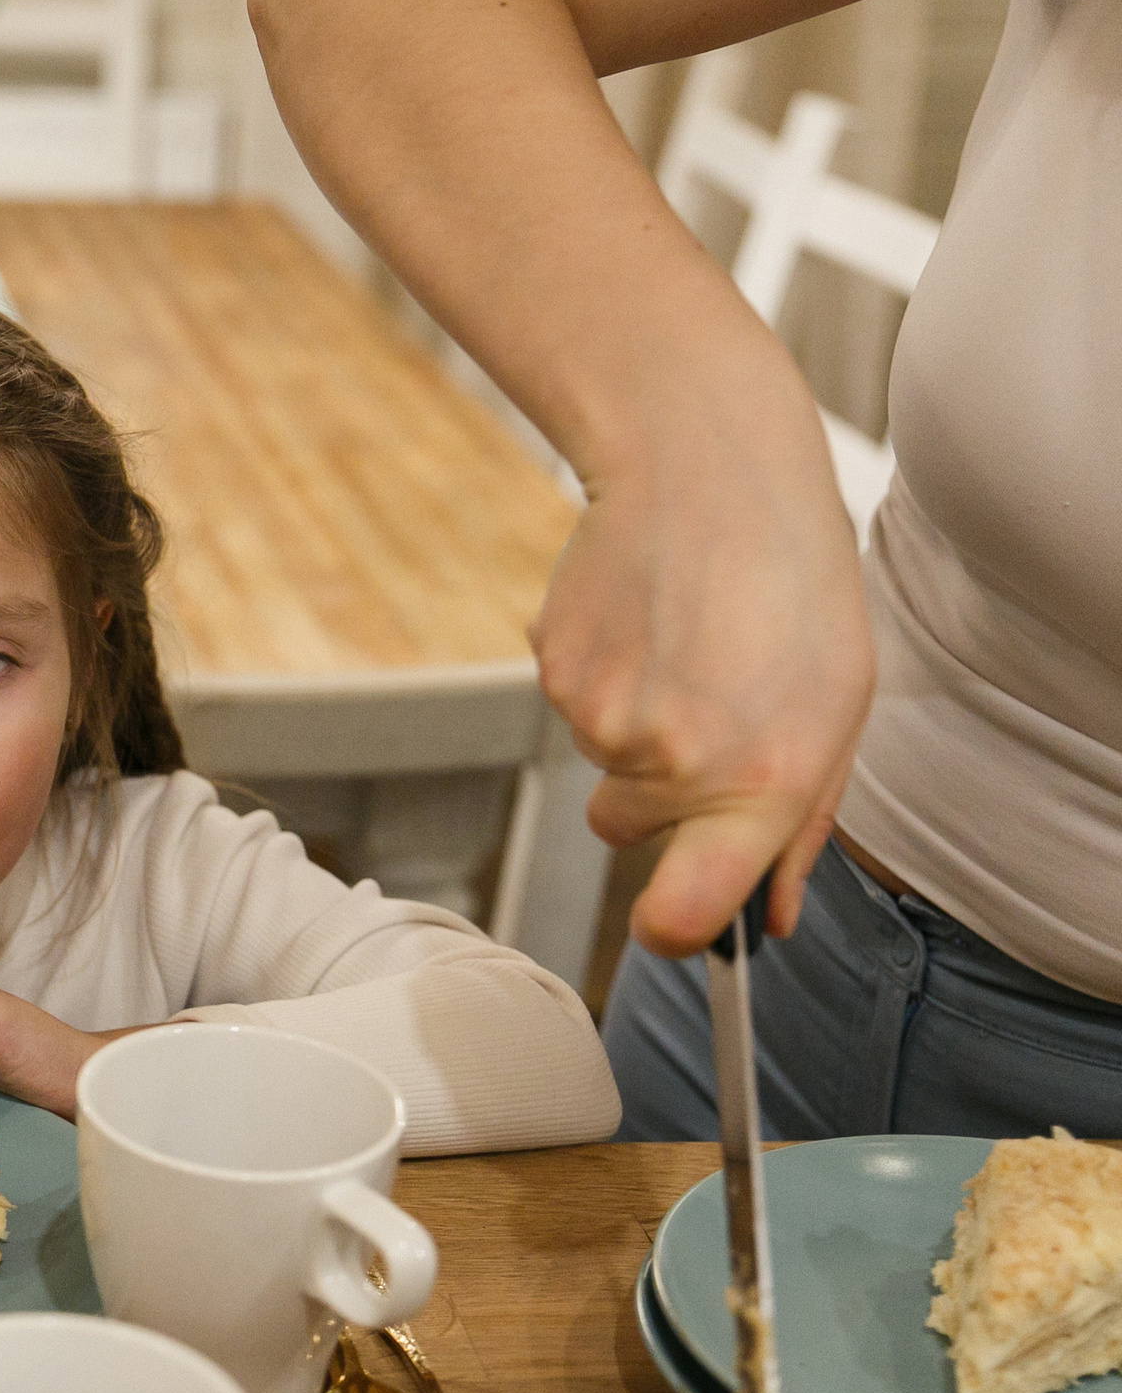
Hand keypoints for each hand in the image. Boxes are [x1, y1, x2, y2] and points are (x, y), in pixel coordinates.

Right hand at [533, 370, 872, 956]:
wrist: (706, 461)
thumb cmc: (791, 581)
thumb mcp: (838, 706)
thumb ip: (801, 824)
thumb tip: (772, 917)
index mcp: (760, 783)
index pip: (682, 917)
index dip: (670, 931)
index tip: (672, 921)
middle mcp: (674, 762)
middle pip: (626, 832)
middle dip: (654, 790)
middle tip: (705, 698)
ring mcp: (602, 716)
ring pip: (598, 761)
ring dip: (631, 718)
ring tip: (683, 636)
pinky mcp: (554, 669)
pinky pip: (569, 704)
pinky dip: (599, 671)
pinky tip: (643, 614)